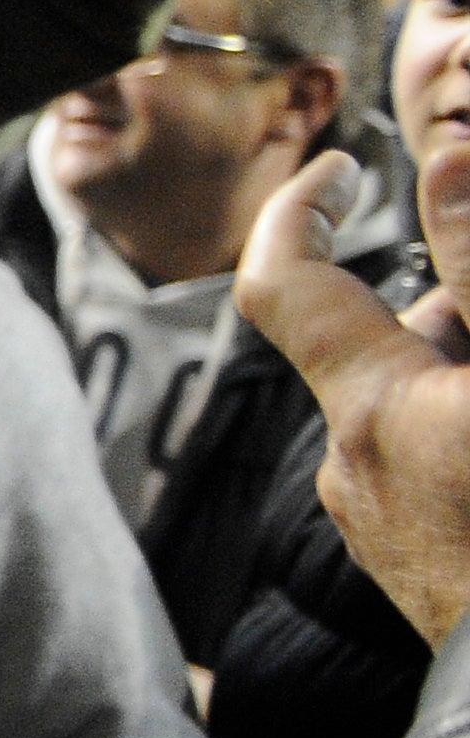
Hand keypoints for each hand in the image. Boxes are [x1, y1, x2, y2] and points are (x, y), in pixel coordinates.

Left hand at [239, 152, 469, 640]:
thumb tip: (446, 163)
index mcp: (376, 411)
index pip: (286, 282)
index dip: (299, 210)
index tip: (337, 168)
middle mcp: (360, 471)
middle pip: (402, 345)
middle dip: (469, 313)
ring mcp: (392, 533)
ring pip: (439, 409)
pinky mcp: (427, 575)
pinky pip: (450, 470)